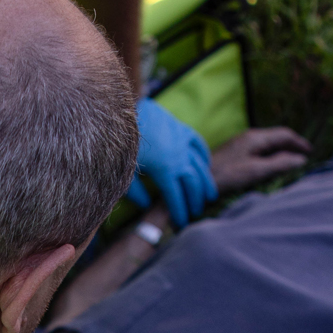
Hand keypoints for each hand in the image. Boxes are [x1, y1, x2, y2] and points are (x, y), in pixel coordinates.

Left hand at [128, 99, 217, 227]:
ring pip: (200, 166)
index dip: (179, 211)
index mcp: (164, 170)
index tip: (181, 223)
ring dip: (206, 182)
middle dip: (195, 200)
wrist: (129, 108)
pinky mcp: (182, 129)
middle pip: (193, 184)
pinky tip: (207, 165)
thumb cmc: (122, 141)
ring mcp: (183, 142)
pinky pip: (198, 144)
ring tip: (210, 196)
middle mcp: (179, 158)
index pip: (175, 196)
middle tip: (196, 213)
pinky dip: (204, 156)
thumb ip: (135, 191)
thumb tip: (145, 205)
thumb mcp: (125, 170)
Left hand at [210, 126, 310, 192]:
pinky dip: (270, 157)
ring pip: (267, 145)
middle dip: (292, 146)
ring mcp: (240, 145)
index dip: (300, 143)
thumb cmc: (226, 176)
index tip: (311, 152)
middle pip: (276, 138)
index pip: (284, 134)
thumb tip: (300, 159)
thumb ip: (279, 164)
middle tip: (304, 158)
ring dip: (281, 152)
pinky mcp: (234, 154)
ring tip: (291, 163)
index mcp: (256, 137)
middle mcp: (249, 137)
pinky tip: (271, 167)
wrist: (196, 180)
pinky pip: (259, 151)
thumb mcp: (256, 171)